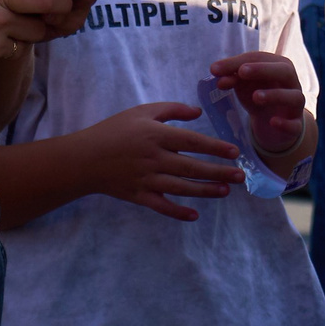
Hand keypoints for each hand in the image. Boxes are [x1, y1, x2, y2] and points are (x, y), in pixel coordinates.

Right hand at [70, 102, 243, 221]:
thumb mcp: (140, 112)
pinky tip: (195, 215)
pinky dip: (178, 212)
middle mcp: (154, 159)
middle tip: (240, 176)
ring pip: (182, 188)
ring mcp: (147, 180)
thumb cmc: (113, 130)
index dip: (215, 147)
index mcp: (155, 136)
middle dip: (218, 172)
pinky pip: (162, 206)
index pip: (192, 142)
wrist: (84, 158)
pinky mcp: (139, 196)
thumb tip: (197, 113)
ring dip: (206, 191)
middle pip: (192, 167)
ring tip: (225, 191)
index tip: (234, 152)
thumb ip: (170, 110)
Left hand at [213, 50, 308, 154]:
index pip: (260, 58)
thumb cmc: (258, 93)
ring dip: (276, 95)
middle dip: (263, 70)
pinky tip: (273, 122)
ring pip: (295, 97)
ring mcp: (296, 105)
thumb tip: (215, 71)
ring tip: (256, 97)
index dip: (238, 62)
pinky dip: (285, 123)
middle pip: (285, 70)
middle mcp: (291, 82)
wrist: (271, 121)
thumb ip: (231, 75)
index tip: (215, 69)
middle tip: (242, 72)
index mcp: (278, 65)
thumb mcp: (243, 84)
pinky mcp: (296, 126)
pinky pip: (295, 125)